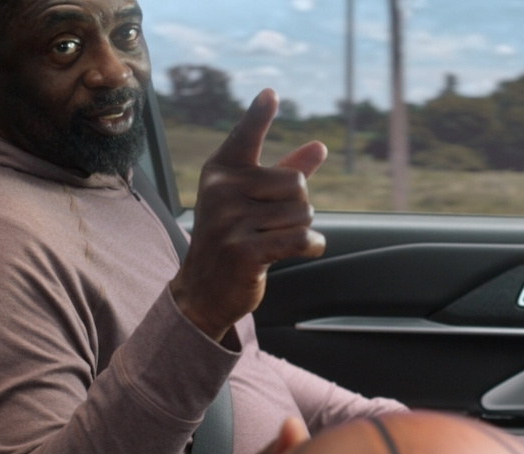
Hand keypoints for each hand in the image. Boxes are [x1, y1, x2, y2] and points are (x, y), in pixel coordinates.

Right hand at [170, 88, 327, 341]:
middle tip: (273, 225)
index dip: (259, 115)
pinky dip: (312, 246)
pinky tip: (301, 251)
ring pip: (302, 214)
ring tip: (276, 241)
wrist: (204, 290)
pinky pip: (301, 239)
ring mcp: (231, 221)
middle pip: (297, 184)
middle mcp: (221, 191)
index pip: (245, 136)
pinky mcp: (245, 251)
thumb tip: (320, 146)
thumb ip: (286, 171)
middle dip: (299, 207)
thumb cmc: (235, 237)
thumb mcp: (254, 201)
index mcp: (221, 172)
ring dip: (302, 230)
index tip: (271, 94)